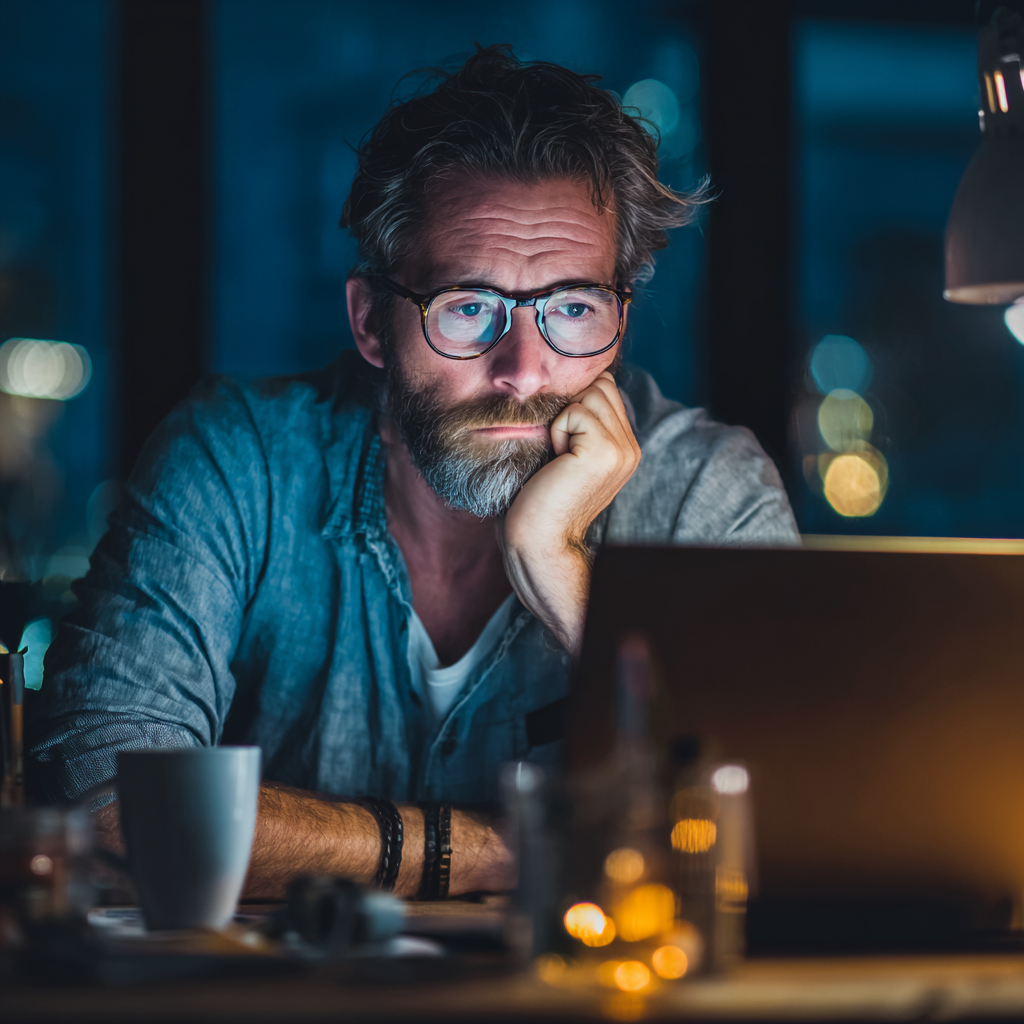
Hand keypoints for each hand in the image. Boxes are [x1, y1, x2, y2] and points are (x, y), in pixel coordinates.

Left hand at [498, 371, 640, 655]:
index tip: (560, 442)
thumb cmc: (538, 501)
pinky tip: (556, 461)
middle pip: (601, 383)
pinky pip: (575, 410)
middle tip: (558, 450)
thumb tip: (570, 382)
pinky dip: (556, 430)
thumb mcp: (565, 455)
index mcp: (624, 448)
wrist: (539, 542)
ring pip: (590, 392)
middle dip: (570, 406)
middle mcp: (630, 447)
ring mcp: (623, 449)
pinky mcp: (606, 450)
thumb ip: (579, 423)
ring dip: (562, 419)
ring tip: (558, 456)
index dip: (575, 402)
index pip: (605, 389)